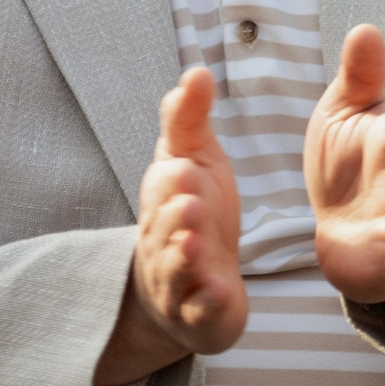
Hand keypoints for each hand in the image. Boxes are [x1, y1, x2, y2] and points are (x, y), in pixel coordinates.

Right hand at [109, 67, 245, 383]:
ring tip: (195, 244)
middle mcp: (164, 243)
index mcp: (163, 201)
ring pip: (177, 271)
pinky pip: (201, 312)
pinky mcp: (200, 315)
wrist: (189, 284)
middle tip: (191, 202)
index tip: (186, 167)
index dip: (173, 180)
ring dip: (184, 258)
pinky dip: (209, 305)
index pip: (161, 188)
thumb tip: (196, 70)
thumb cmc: (193, 211)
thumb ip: (190, 120)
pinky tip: (223, 295)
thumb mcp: (194, 160)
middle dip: (176, 217)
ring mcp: (179, 282)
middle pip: (165, 230)